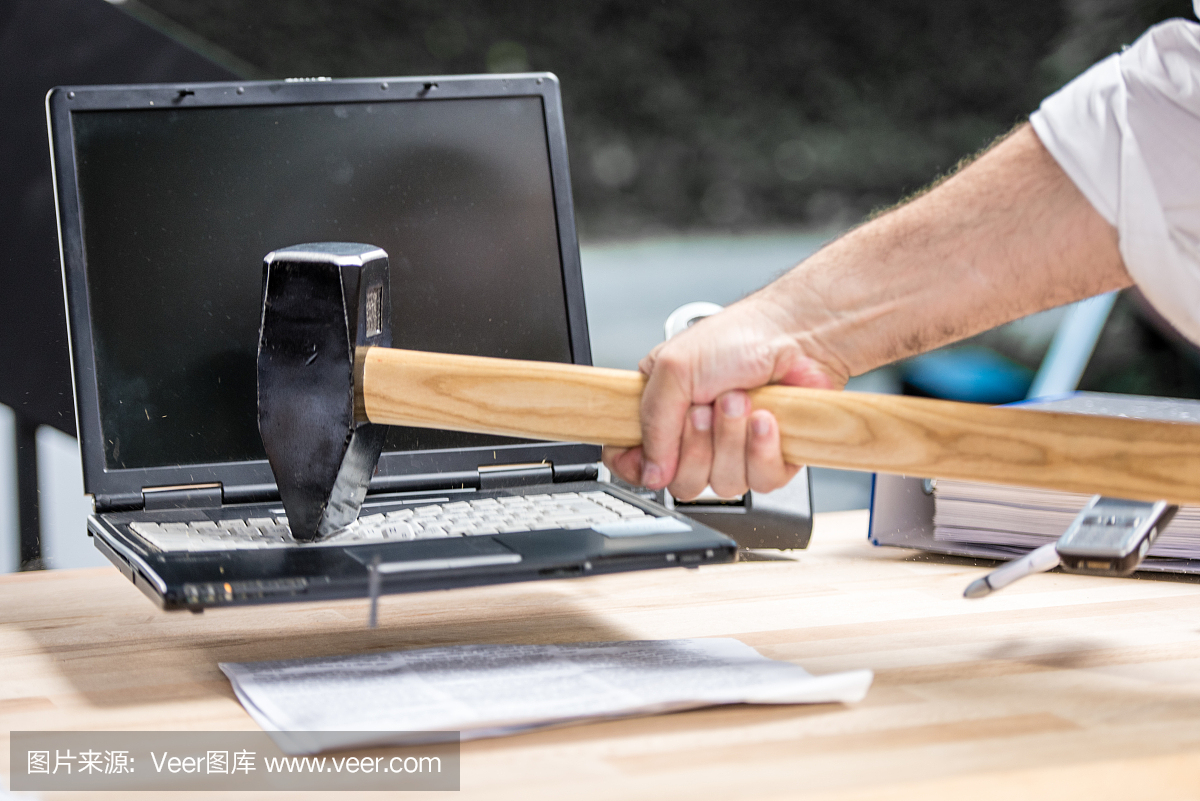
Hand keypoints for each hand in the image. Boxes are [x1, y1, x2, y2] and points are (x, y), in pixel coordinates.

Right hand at [602, 293, 844, 499]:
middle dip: (697, 445)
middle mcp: (695, 436)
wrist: (797, 334)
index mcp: (662, 410)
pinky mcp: (769, 458)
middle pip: (681, 481)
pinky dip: (762, 449)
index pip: (632, 459)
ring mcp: (732, 450)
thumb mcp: (675, 369)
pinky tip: (766, 419)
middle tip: (706, 408)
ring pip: (723, 482)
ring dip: (732, 439)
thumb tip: (650, 472)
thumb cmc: (738, 337)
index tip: (646, 460)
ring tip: (741, 401)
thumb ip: (654, 422)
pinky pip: (761, 481)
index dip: (637, 466)